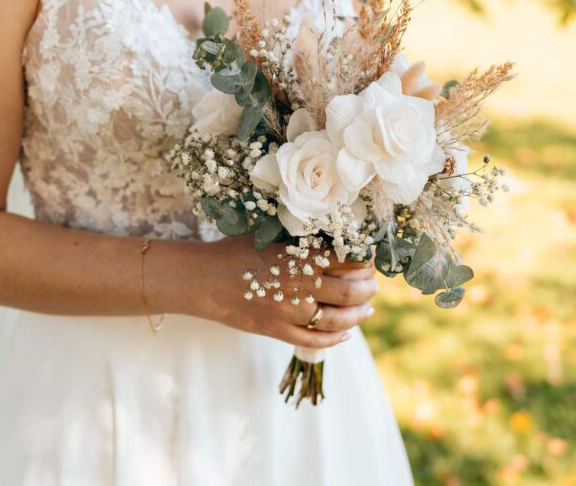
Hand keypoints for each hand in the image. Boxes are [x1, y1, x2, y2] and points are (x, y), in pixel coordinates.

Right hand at [188, 235, 377, 348]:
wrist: (202, 279)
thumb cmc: (235, 251)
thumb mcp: (269, 234)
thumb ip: (301, 240)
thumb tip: (335, 238)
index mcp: (298, 256)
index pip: (348, 259)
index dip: (365, 260)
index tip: (370, 258)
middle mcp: (298, 285)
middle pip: (350, 292)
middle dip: (368, 288)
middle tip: (373, 284)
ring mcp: (288, 312)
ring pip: (338, 319)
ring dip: (359, 314)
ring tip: (367, 308)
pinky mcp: (277, 330)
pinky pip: (315, 340)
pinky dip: (336, 338)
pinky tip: (346, 333)